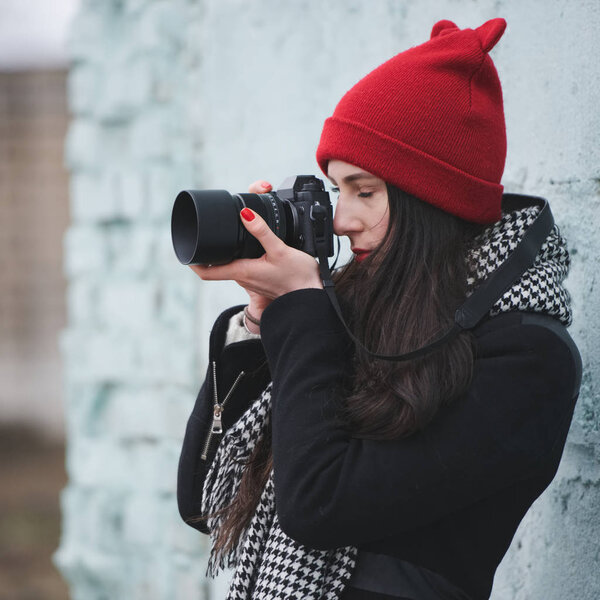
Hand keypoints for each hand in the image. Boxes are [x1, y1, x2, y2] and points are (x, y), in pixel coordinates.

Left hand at [189, 179, 322, 310]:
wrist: (312, 298)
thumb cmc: (298, 278)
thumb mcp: (280, 250)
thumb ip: (262, 231)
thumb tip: (244, 214)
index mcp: (241, 271)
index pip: (205, 271)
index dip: (192, 261)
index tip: (186, 248)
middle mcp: (243, 277)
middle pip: (216, 265)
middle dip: (210, 249)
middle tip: (207, 233)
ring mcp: (252, 280)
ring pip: (231, 265)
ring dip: (227, 251)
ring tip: (228, 234)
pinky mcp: (262, 279)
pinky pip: (244, 266)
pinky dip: (241, 255)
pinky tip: (250, 245)